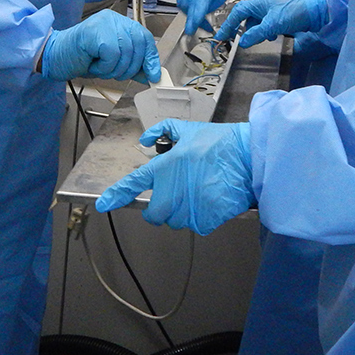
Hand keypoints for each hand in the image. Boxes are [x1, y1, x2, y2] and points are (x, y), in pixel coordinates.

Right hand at [42, 9, 161, 83]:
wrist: (54, 57)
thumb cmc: (81, 58)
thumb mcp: (112, 63)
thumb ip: (131, 65)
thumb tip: (152, 73)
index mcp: (119, 22)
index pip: (144, 37)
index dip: (150, 57)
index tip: (152, 74)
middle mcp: (113, 19)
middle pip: (138, 44)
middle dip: (130, 67)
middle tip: (113, 73)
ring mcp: (104, 23)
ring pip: (126, 52)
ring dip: (114, 69)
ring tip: (99, 67)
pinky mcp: (96, 32)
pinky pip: (112, 55)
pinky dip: (104, 67)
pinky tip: (92, 64)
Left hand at [95, 119, 253, 234]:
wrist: (250, 158)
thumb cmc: (221, 143)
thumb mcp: (189, 129)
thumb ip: (162, 131)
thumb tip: (145, 140)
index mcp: (166, 167)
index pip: (134, 184)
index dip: (116, 195)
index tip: (104, 204)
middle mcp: (173, 190)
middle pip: (153, 214)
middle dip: (159, 208)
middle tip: (172, 196)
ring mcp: (189, 207)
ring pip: (175, 220)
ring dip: (181, 212)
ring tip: (197, 192)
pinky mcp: (206, 219)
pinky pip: (195, 225)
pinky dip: (200, 216)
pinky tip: (210, 200)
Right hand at [176, 0, 242, 34]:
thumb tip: (208, 10)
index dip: (196, 14)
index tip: (192, 27)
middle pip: (190, 2)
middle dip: (195, 19)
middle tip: (205, 28)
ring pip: (183, 3)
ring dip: (191, 14)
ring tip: (203, 20)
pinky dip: (186, 8)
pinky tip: (195, 10)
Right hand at [214, 0, 327, 48]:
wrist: (316, 9)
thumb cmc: (294, 11)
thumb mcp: (273, 24)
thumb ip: (256, 33)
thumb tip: (242, 42)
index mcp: (258, 4)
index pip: (237, 13)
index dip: (228, 24)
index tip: (220, 37)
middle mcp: (263, 6)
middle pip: (247, 18)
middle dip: (243, 29)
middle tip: (241, 41)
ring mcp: (273, 11)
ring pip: (257, 23)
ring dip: (257, 32)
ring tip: (262, 39)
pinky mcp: (281, 18)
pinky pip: (267, 25)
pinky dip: (267, 32)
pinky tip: (273, 36)